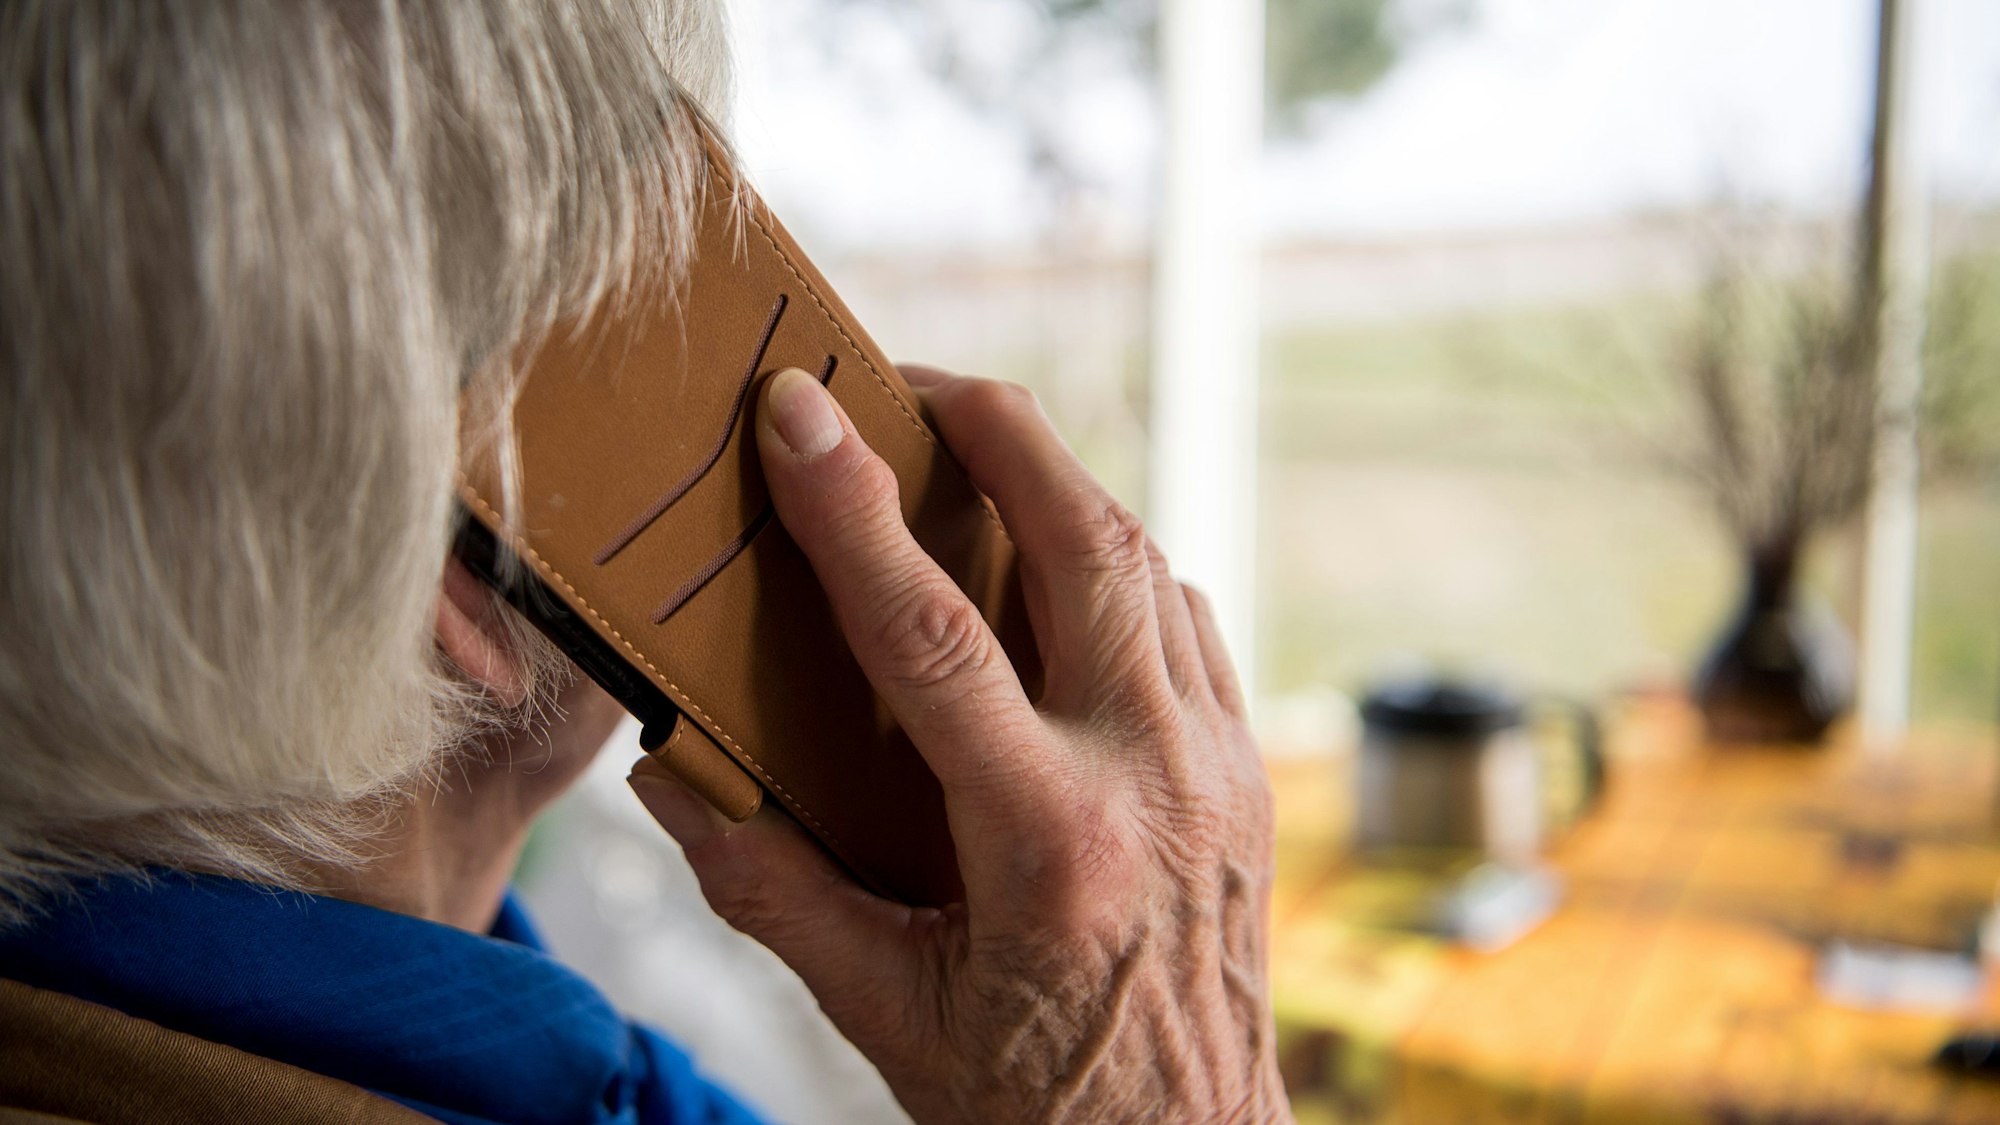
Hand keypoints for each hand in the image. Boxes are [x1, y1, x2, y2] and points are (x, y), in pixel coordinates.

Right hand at [627, 365, 1287, 1123]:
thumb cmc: (1037, 1103)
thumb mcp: (882, 1015)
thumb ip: (772, 890)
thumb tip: (674, 778)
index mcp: (1047, 840)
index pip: (931, 633)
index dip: (851, 508)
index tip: (796, 409)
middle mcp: (1151, 777)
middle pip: (1086, 542)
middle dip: (1000, 429)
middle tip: (913, 380)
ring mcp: (1217, 766)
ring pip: (1150, 563)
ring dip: (1063, 484)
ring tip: (978, 450)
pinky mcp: (1247, 772)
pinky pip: (1188, 620)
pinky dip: (1122, 564)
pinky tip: (1063, 565)